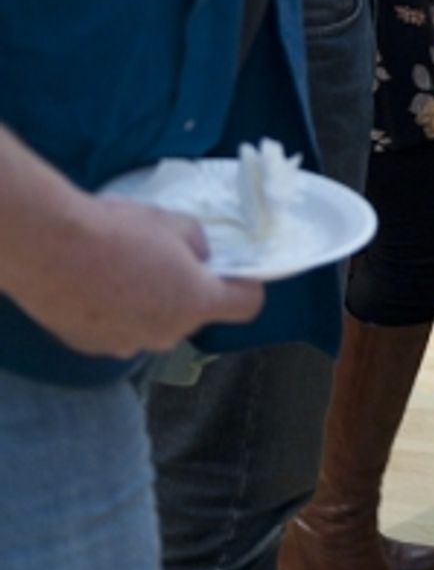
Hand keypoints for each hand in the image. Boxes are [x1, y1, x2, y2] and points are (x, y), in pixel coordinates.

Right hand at [17, 196, 263, 357]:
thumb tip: (198, 256)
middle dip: (186, 289)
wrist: (50, 249)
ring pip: (153, 323)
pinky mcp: (92, 347)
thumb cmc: (119, 231)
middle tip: (163, 258)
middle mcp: (166, 335)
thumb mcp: (173, 223)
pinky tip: (96, 286)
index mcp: (195, 303)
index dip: (245, 285)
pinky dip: (115, 313)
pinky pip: (118, 329)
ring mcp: (126, 345)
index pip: (247, 306)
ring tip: (122, 270)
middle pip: (193, 313)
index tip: (235, 271)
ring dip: (148, 303)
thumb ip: (197, 244)